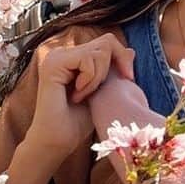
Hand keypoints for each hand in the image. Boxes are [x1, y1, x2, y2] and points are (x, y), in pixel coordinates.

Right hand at [29, 36, 136, 159]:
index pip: (107, 43)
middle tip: (98, 92)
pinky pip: (87, 59)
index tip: (128, 79)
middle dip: (112, 67)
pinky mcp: (53, 64)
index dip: (122, 58)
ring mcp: (56, 57)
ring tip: (83, 96)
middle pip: (106, 42)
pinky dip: (90, 79)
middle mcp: (63, 53)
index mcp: (73, 57)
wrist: (58, 141)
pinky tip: (77, 95)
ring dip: (99, 77)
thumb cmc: (77, 122)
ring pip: (100, 50)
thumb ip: (113, 70)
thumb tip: (131, 50)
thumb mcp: (103, 91)